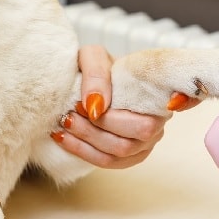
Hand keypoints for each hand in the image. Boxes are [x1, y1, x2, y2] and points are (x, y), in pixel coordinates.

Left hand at [52, 45, 169, 168]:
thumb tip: (97, 107)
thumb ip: (96, 74)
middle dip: (93, 131)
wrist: (93, 74)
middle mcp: (156, 126)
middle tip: (69, 114)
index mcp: (156, 100)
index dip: (113, 121)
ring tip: (63, 123)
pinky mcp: (127, 155)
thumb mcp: (94, 56)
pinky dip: (81, 151)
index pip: (144, 125)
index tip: (80, 105)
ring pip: (115, 156)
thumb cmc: (99, 65)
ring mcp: (143, 144)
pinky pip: (106, 162)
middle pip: (127, 144)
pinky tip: (62, 137)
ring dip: (84, 141)